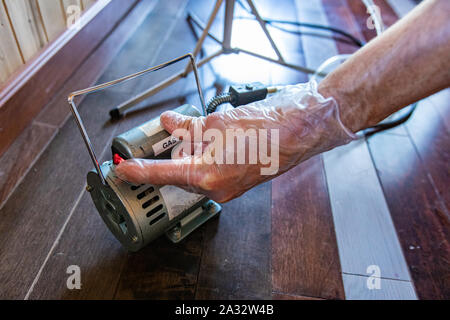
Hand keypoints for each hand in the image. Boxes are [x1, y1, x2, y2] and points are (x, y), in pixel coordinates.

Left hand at [115, 82, 355, 202]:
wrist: (297, 134)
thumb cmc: (265, 128)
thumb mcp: (217, 121)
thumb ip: (188, 126)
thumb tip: (169, 124)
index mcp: (207, 175)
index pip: (161, 174)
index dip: (138, 172)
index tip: (120, 171)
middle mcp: (214, 188)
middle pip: (178, 173)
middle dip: (173, 154)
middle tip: (169, 135)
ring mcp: (225, 190)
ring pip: (195, 172)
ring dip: (192, 154)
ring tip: (206, 134)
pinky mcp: (234, 185)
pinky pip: (209, 173)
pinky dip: (205, 158)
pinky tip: (215, 142)